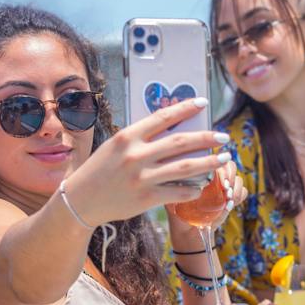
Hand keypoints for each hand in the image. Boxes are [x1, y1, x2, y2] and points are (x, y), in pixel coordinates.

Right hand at [66, 99, 229, 225]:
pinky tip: (202, 185)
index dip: (186, 108)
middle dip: (206, 138)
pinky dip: (193, 188)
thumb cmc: (100, 170)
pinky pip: (178, 192)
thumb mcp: (115, 146)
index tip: (204, 103)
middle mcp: (136, 155)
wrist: (80, 200)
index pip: (163, 117)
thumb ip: (141, 138)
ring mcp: (142, 177)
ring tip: (224, 158)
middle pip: (180, 142)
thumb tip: (173, 128)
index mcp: (128, 136)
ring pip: (185, 167)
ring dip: (209, 162)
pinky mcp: (146, 198)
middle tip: (224, 136)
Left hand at [166, 159, 245, 238]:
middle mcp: (214, 177)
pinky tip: (230, 205)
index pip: (213, 160)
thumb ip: (176, 192)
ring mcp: (224, 188)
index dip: (219, 168)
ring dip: (236, 189)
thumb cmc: (178, 216)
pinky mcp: (232, 199)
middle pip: (230, 165)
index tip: (219, 181)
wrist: (189, 234)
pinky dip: (240, 196)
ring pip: (238, 178)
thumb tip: (179, 180)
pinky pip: (243, 192)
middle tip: (226, 190)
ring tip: (228, 200)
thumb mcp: (173, 202)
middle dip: (231, 177)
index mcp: (200, 173)